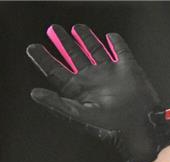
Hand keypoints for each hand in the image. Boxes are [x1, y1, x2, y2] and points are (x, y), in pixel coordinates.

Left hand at [26, 24, 169, 161]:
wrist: (138, 125)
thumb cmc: (107, 126)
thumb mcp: (77, 114)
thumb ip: (55, 103)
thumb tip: (34, 93)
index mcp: (76, 91)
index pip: (56, 71)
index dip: (43, 59)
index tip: (32, 48)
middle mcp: (90, 80)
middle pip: (73, 57)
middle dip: (62, 44)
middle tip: (52, 30)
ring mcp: (108, 74)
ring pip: (94, 51)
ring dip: (85, 39)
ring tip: (76, 27)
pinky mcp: (127, 69)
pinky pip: (120, 52)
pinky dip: (116, 43)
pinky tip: (110, 36)